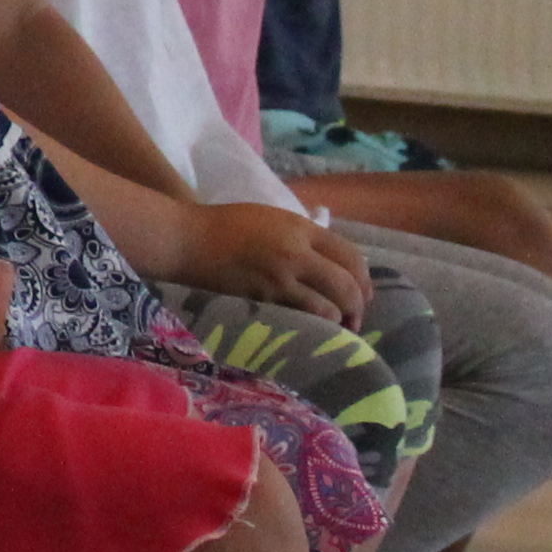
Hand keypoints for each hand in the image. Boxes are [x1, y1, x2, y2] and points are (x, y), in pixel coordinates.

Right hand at [174, 200, 373, 325]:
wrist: (186, 240)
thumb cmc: (226, 225)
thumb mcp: (272, 218)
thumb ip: (303, 236)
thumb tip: (331, 262)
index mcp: (300, 229)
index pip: (351, 256)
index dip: (364, 279)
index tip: (364, 294)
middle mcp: (296, 254)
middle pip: (346, 286)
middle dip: (358, 307)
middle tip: (355, 319)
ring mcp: (278, 280)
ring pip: (327, 310)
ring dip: (337, 323)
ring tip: (335, 331)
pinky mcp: (261, 302)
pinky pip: (298, 321)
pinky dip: (310, 329)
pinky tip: (310, 333)